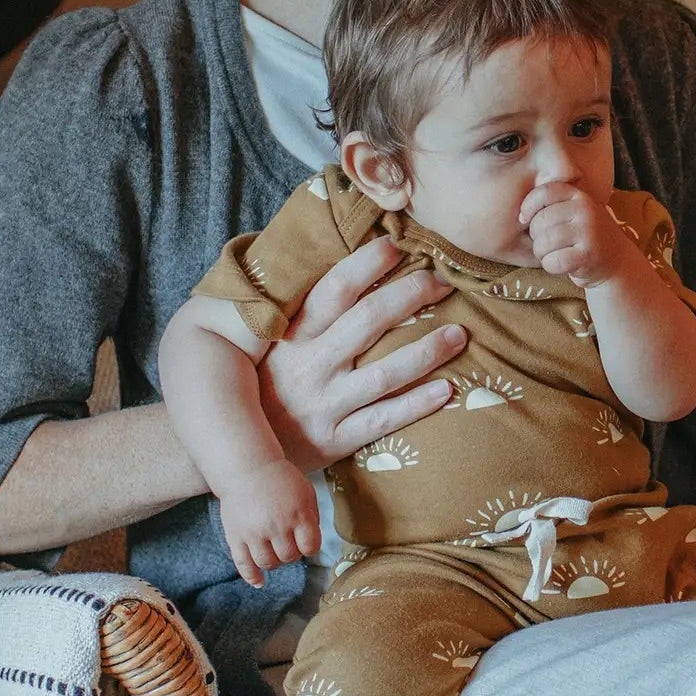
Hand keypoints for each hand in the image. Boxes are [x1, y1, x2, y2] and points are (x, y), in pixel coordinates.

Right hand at [219, 459, 320, 587]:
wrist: (247, 467)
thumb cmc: (280, 479)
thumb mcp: (306, 493)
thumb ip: (311, 518)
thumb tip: (311, 545)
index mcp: (298, 514)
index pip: (310, 547)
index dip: (309, 547)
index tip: (305, 542)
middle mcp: (276, 525)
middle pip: (289, 557)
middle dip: (292, 553)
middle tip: (287, 542)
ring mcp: (254, 533)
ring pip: (268, 563)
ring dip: (274, 561)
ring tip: (274, 550)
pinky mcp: (236, 536)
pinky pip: (244, 564)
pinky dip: (252, 577)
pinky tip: (260, 582)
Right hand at [259, 236, 466, 471]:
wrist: (237, 449)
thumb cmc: (265, 383)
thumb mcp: (270, 344)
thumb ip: (300, 310)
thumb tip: (340, 258)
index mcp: (290, 336)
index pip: (332, 290)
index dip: (365, 265)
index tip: (397, 245)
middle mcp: (307, 368)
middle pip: (366, 323)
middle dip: (409, 296)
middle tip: (443, 282)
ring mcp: (322, 406)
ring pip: (383, 374)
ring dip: (426, 352)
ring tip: (459, 334)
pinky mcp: (334, 441)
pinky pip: (383, 420)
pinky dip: (416, 404)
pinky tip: (447, 390)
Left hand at [520, 183, 628, 286]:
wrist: (616, 261)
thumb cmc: (584, 236)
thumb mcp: (574, 212)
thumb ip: (553, 205)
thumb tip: (520, 216)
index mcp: (579, 196)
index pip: (543, 192)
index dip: (528, 207)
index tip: (525, 220)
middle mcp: (585, 210)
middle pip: (539, 221)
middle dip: (535, 237)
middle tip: (546, 244)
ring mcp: (588, 232)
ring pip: (543, 243)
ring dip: (541, 254)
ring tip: (552, 254)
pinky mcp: (588, 255)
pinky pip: (553, 261)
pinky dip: (551, 266)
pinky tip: (561, 265)